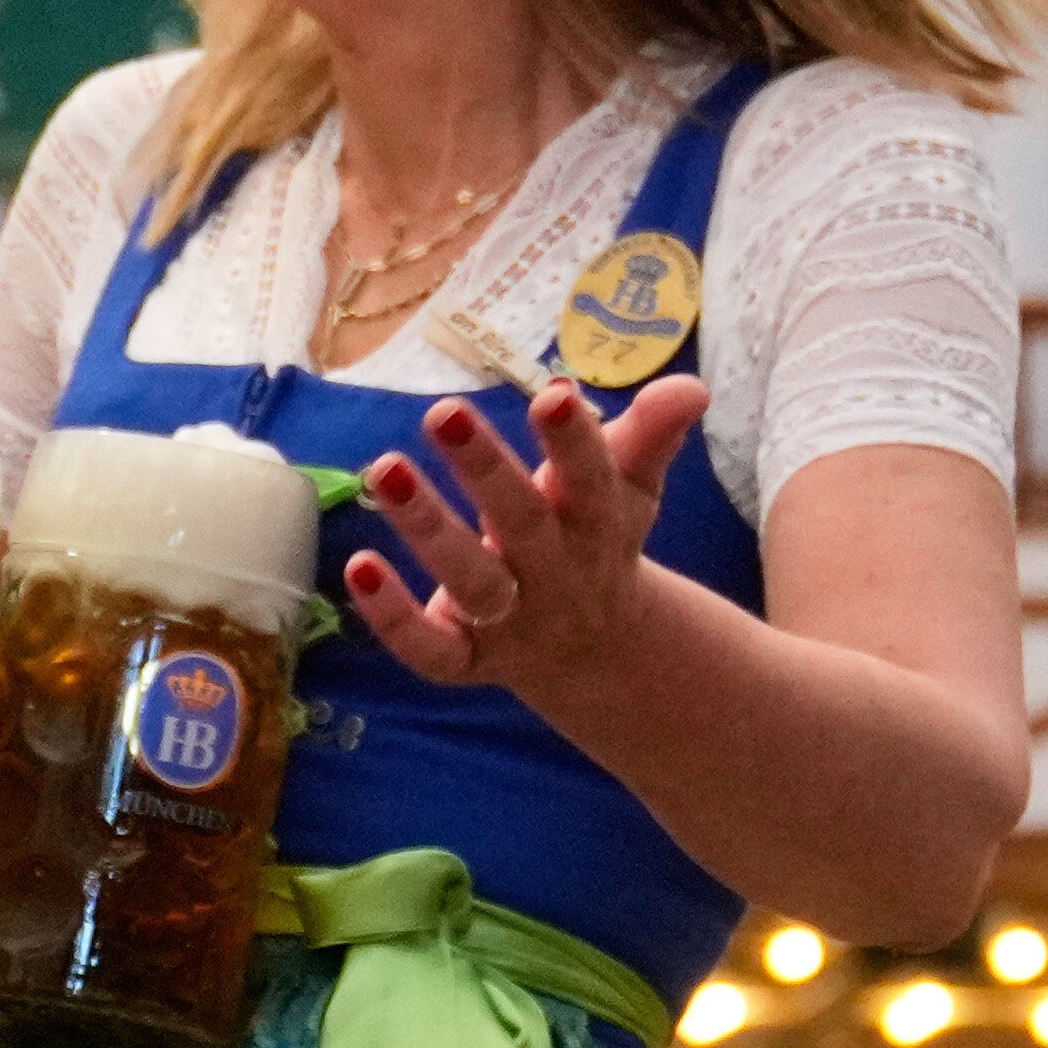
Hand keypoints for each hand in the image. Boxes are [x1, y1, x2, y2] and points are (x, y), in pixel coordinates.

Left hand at [337, 371, 710, 704]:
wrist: (593, 650)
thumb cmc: (599, 541)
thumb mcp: (629, 487)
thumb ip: (650, 436)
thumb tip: (690, 387)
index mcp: (599, 527)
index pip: (592, 483)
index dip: (575, 445)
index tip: (555, 394)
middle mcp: (556, 577)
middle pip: (523, 524)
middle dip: (486, 469)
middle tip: (442, 412)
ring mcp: (511, 623)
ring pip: (471, 582)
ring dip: (427, 528)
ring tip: (383, 468)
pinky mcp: (466, 660)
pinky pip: (429, 648)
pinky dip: (393, 615)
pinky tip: (357, 564)